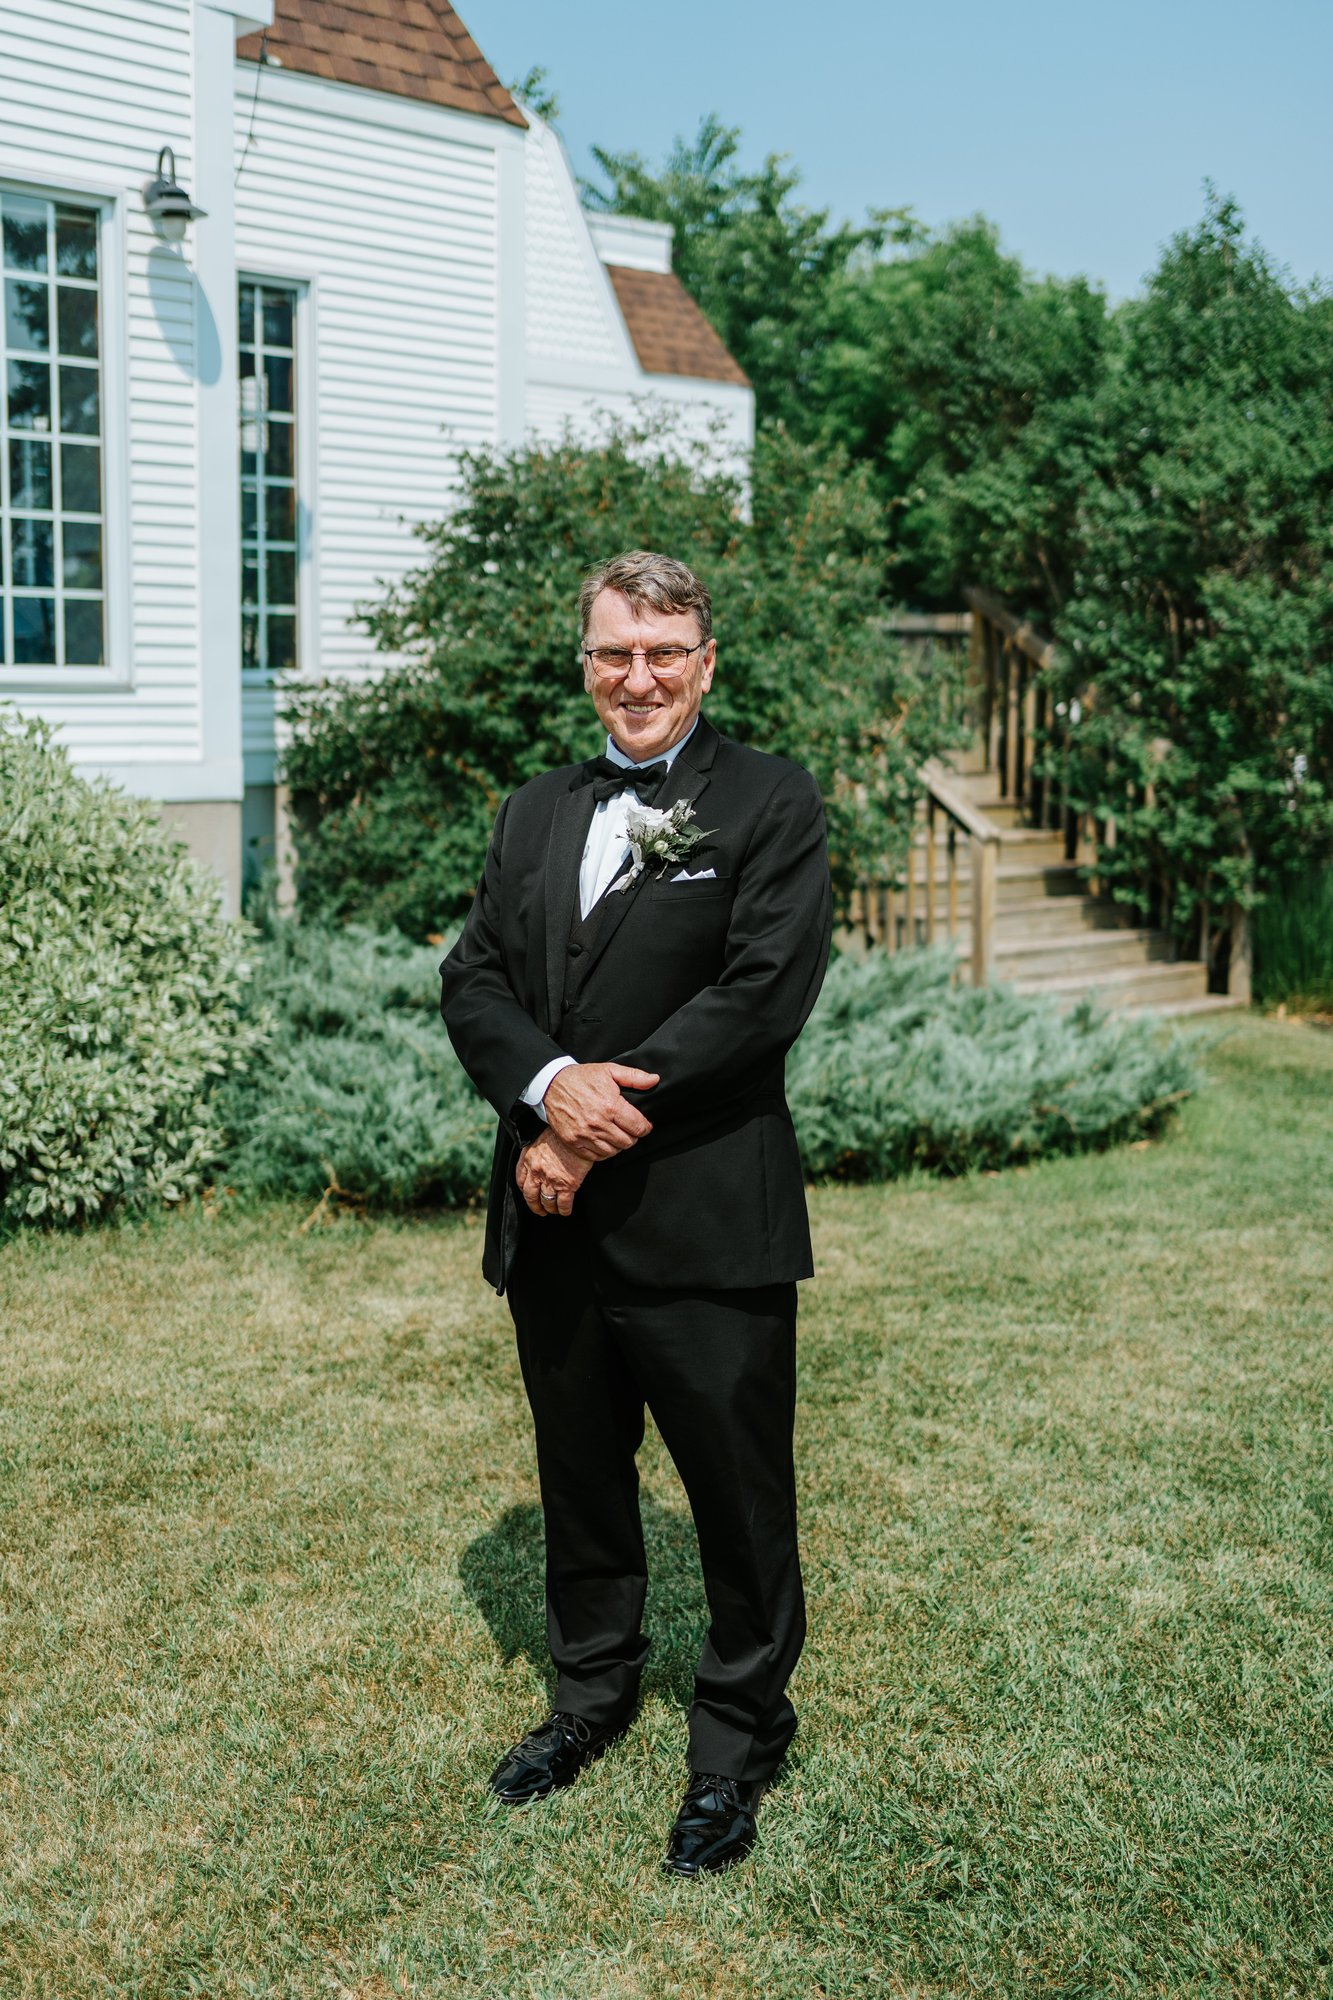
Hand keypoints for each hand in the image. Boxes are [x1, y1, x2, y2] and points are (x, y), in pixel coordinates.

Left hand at [516, 1131, 592, 1217]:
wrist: (578, 1131)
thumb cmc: (561, 1132)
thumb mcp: (540, 1138)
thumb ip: (535, 1152)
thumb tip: (538, 1160)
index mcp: (527, 1159)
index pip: (520, 1180)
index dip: (525, 1190)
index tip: (530, 1194)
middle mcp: (536, 1171)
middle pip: (530, 1196)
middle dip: (535, 1205)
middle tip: (540, 1210)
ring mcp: (551, 1179)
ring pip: (547, 1202)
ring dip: (550, 1208)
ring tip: (554, 1210)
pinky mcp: (567, 1184)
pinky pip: (563, 1204)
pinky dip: (564, 1210)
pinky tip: (566, 1210)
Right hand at [543, 1062, 658, 1159]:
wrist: (552, 1084)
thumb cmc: (581, 1077)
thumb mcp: (610, 1070)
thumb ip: (635, 1077)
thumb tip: (654, 1080)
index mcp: (610, 1106)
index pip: (638, 1127)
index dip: (645, 1127)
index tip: (644, 1126)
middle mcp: (598, 1123)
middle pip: (627, 1142)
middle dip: (633, 1137)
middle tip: (630, 1130)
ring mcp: (585, 1134)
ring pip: (613, 1151)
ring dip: (618, 1145)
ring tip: (617, 1135)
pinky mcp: (573, 1142)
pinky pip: (595, 1157)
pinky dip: (603, 1152)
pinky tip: (603, 1142)